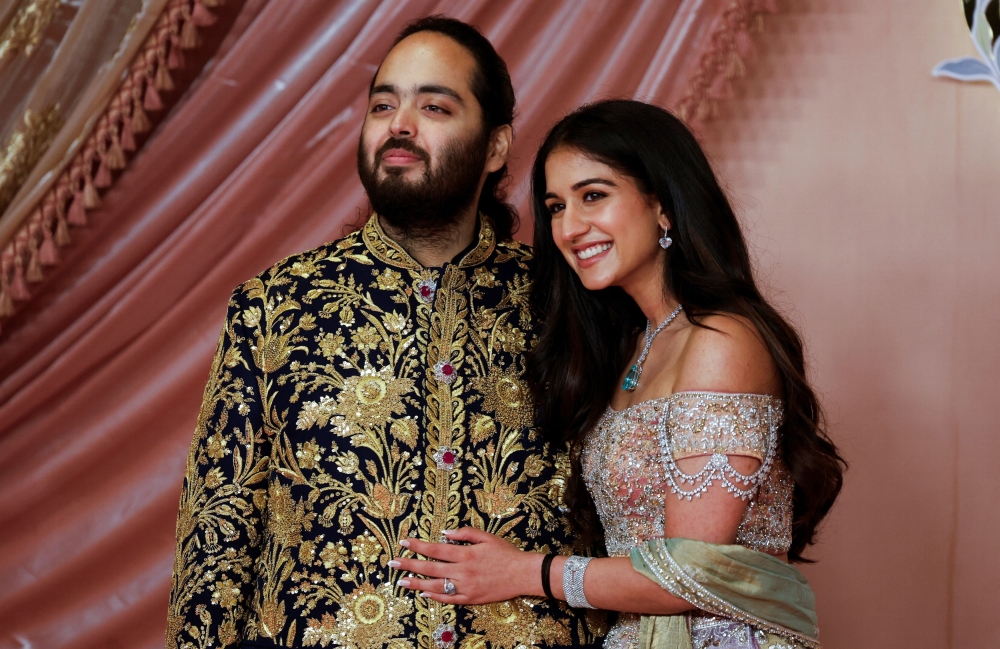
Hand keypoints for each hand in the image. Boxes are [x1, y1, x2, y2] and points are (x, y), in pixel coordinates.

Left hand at [391, 527, 542, 604]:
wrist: (522, 574)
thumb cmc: (505, 553)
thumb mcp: (487, 536)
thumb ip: (465, 533)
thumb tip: (445, 533)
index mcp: (465, 553)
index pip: (435, 549)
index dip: (418, 546)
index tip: (404, 542)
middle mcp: (462, 571)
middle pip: (430, 568)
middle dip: (409, 565)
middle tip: (393, 563)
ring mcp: (465, 587)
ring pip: (436, 586)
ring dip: (416, 584)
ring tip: (401, 582)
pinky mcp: (470, 599)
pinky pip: (449, 599)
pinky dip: (435, 596)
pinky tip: (423, 593)